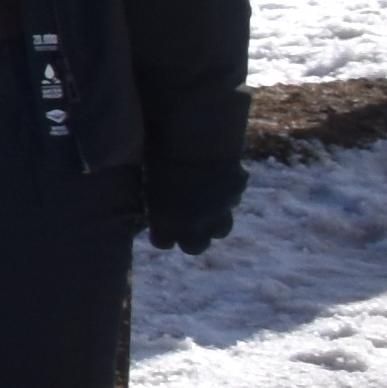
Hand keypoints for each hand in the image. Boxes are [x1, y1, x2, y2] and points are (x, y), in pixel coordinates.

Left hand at [142, 137, 243, 257]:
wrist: (195, 140)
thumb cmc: (160, 155)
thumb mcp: (150, 183)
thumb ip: (156, 203)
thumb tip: (156, 209)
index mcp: (167, 222)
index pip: (163, 243)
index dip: (162, 235)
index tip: (160, 228)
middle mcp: (196, 224)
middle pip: (195, 248)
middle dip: (190, 238)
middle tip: (185, 226)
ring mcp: (220, 211)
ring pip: (220, 230)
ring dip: (213, 222)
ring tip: (205, 208)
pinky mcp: (236, 194)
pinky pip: (232, 201)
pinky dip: (226, 196)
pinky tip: (218, 182)